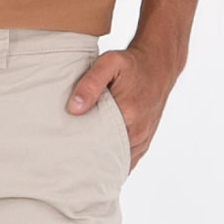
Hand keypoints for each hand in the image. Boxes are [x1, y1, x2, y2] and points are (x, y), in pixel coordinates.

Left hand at [66, 43, 180, 171]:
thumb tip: (73, 108)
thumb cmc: (131, 63)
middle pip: (107, 155)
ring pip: (118, 160)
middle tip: (69, 155)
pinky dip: (115, 160)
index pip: (98, 143)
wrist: (158, 65)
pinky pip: (129, 159)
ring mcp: (143, 139)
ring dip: (102, 160)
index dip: (80, 147)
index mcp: (127, 114)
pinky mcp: (145, 140)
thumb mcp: (108, 63)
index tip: (65, 147)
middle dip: (89, 157)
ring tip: (82, 157)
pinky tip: (100, 158)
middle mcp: (137, 131)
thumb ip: (90, 84)